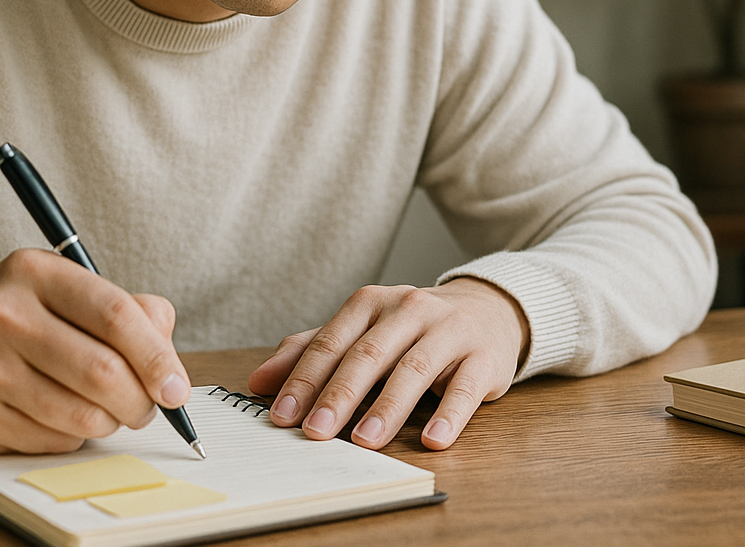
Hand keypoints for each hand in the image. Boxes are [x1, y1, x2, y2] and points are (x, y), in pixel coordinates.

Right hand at [0, 248, 190, 453]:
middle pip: (103, 371)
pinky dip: (74, 436)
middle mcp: (3, 314)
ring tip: (108, 410)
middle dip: (140, 401)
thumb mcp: (66, 292)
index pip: (115, 314)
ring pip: (83, 414)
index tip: (176, 387)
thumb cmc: (19, 322)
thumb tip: (169, 364)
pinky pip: (53, 440)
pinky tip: (61, 416)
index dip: (157, 356)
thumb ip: (129, 311)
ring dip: (111, 422)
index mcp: (34, 272)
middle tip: (148, 408)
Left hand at [247, 278, 529, 450]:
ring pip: (413, 369)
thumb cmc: (412, 328)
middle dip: (339, 395)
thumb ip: (312, 352)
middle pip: (367, 355)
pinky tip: (432, 439)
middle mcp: (408, 310)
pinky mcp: (482, 356)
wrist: (486, 310)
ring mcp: (447, 330)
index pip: (330, 342)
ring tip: (365, 441)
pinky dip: (448, 414)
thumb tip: (259, 382)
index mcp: (370, 303)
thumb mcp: (362, 330)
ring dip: (387, 408)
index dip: (304, 380)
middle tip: (316, 432)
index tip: (282, 416)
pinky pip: (464, 387)